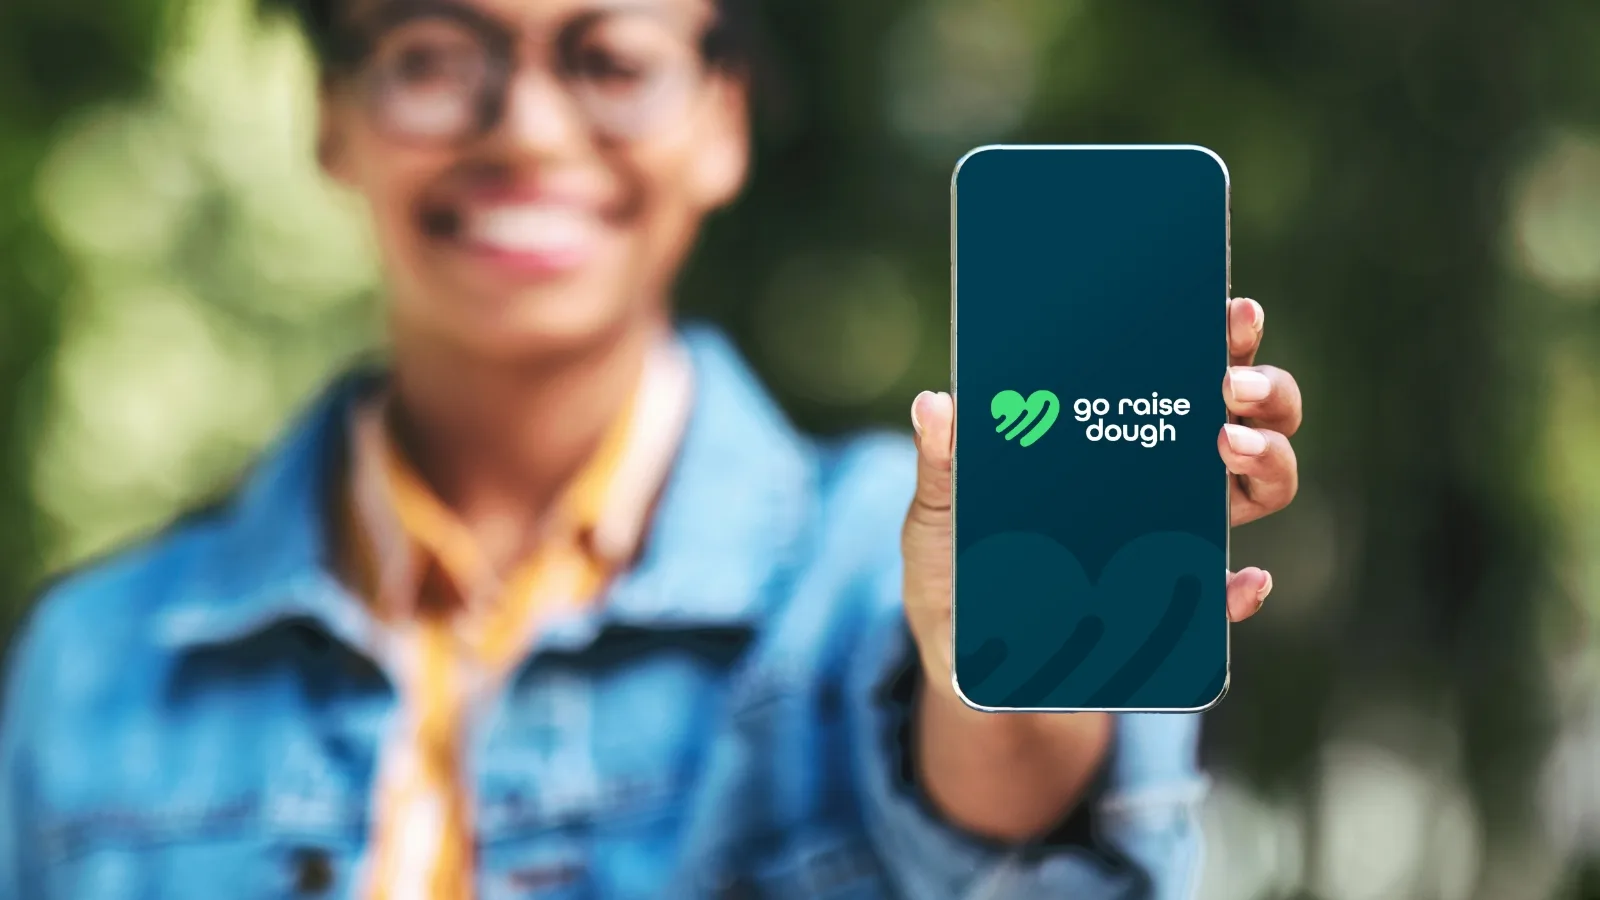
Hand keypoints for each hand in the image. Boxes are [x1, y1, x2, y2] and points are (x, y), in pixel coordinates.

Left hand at [902, 297, 1300, 691]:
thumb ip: (941, 460)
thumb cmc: (958, 561)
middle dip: (1265, 389)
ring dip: (1270, 460)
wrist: (964, 652)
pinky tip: (1244, 579)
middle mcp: (1168, 471)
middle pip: (1256, 415)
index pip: (1189, 366)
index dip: (1226, 334)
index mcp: (1119, 428)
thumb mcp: (941, 507)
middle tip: (1226, 387)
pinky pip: (1229, 595)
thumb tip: (936, 403)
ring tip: (1227, 447)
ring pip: (1266, 483)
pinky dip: (1245, 589)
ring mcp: (1180, 534)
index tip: (1231, 310)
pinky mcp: (1175, 605)